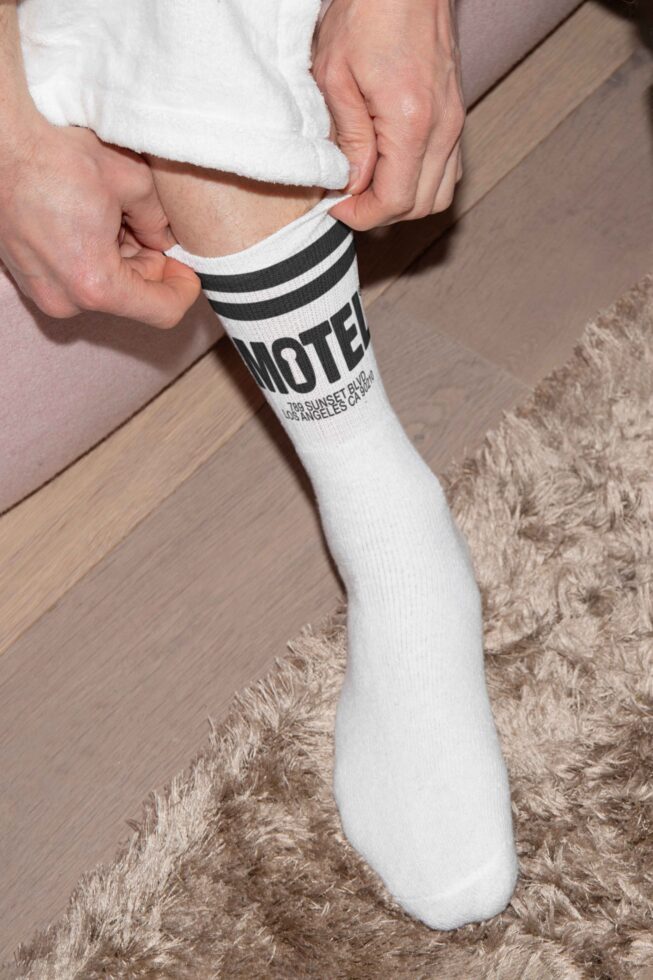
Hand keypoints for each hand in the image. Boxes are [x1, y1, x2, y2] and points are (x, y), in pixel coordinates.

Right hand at [0, 118, 200, 327]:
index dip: (183, 290)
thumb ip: (159, 220)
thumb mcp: (131, 181)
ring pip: (105, 288)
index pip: (162, 312)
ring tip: (109, 214)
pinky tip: (88, 221)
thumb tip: (165, 239)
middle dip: (148, 265)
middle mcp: (67, 300)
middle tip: (145, 223)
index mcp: (96, 284)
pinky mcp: (28, 280)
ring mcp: (43, 294)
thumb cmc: (56, 158)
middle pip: (132, 299)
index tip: (188, 269)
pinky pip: (76, 279)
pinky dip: (92, 257)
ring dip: (119, 258)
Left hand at [312, 0, 464, 230]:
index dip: (362, 215)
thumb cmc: (368, 13)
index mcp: (412, 123)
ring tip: (368, 187)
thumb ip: (349, 138)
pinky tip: (391, 167)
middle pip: (420, 206)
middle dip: (381, 214)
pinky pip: (448, 169)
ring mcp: (455, 121)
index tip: (335, 207)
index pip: (395, 201)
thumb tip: (353, 183)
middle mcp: (443, 128)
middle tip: (347, 200)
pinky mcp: (457, 114)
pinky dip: (421, 182)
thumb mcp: (335, 76)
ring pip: (439, 194)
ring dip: (404, 201)